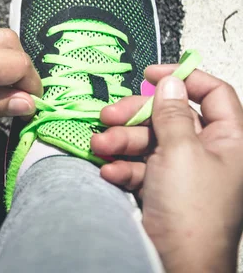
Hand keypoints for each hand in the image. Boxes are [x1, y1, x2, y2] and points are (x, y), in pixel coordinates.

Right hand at [90, 67, 242, 271]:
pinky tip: (111, 173)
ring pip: (148, 141)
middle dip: (135, 116)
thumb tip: (171, 83)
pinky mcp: (159, 188)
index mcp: (228, 140)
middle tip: (108, 115)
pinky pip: (138, 167)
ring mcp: (181, 171)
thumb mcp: (181, 150)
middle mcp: (206, 152)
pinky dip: (122, 167)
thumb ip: (173, 113)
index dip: (184, 78)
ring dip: (120, 142)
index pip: (213, 94)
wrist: (176, 263)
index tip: (151, 75)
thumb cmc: (193, 211)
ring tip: (100, 146)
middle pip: (169, 117)